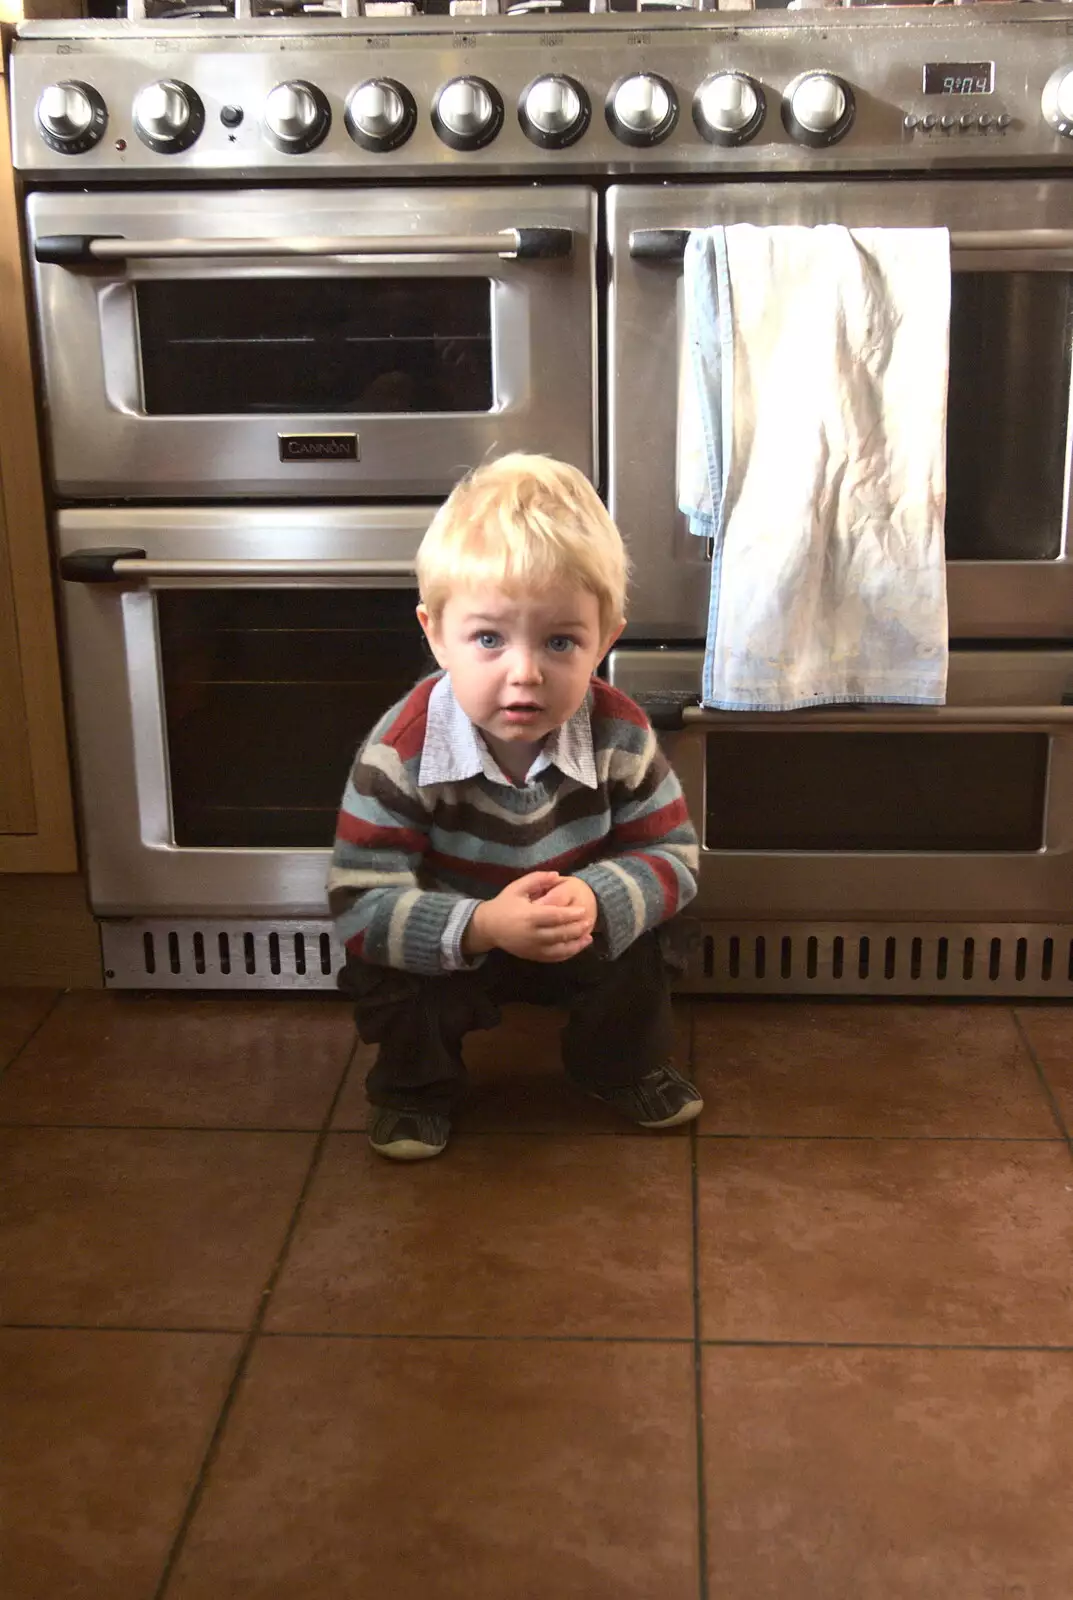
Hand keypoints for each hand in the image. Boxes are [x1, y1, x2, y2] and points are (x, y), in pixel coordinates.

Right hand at [463, 872, 593, 963]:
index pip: (555, 916)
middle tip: (589, 921)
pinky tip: (577, 946)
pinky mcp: (533, 956)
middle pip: (560, 933)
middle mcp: (532, 935)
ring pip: (560, 949)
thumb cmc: (504, 904)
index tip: (584, 910)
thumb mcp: (517, 888)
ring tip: (588, 937)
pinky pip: (554, 957)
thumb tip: (557, 875)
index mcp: (529, 916)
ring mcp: (533, 948)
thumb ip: (537, 879)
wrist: (488, 927)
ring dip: (576, 944)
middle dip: (577, 928)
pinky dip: (568, 953)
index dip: (571, 914)